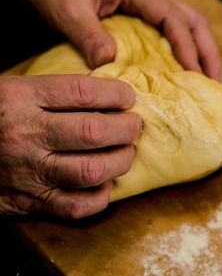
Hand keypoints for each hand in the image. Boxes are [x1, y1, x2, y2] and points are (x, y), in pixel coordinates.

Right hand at [0, 75, 141, 218]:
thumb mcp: (12, 90)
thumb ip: (54, 93)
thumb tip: (108, 94)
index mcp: (20, 98)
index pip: (83, 92)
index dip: (117, 94)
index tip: (128, 97)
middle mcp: (25, 134)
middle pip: (94, 131)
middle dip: (127, 129)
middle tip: (134, 126)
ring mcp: (27, 171)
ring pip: (92, 170)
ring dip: (121, 162)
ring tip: (125, 153)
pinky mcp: (28, 201)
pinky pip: (76, 206)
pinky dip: (100, 196)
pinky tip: (103, 183)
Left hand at [26, 0, 221, 80]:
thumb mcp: (68, 9)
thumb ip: (88, 34)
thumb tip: (108, 63)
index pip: (174, 20)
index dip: (188, 48)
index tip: (193, 75)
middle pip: (195, 22)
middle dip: (208, 52)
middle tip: (214, 83)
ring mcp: (150, 8)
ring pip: (190, 27)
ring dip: (203, 53)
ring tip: (207, 81)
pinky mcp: (143, 20)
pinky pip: (174, 35)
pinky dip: (186, 54)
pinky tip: (185, 75)